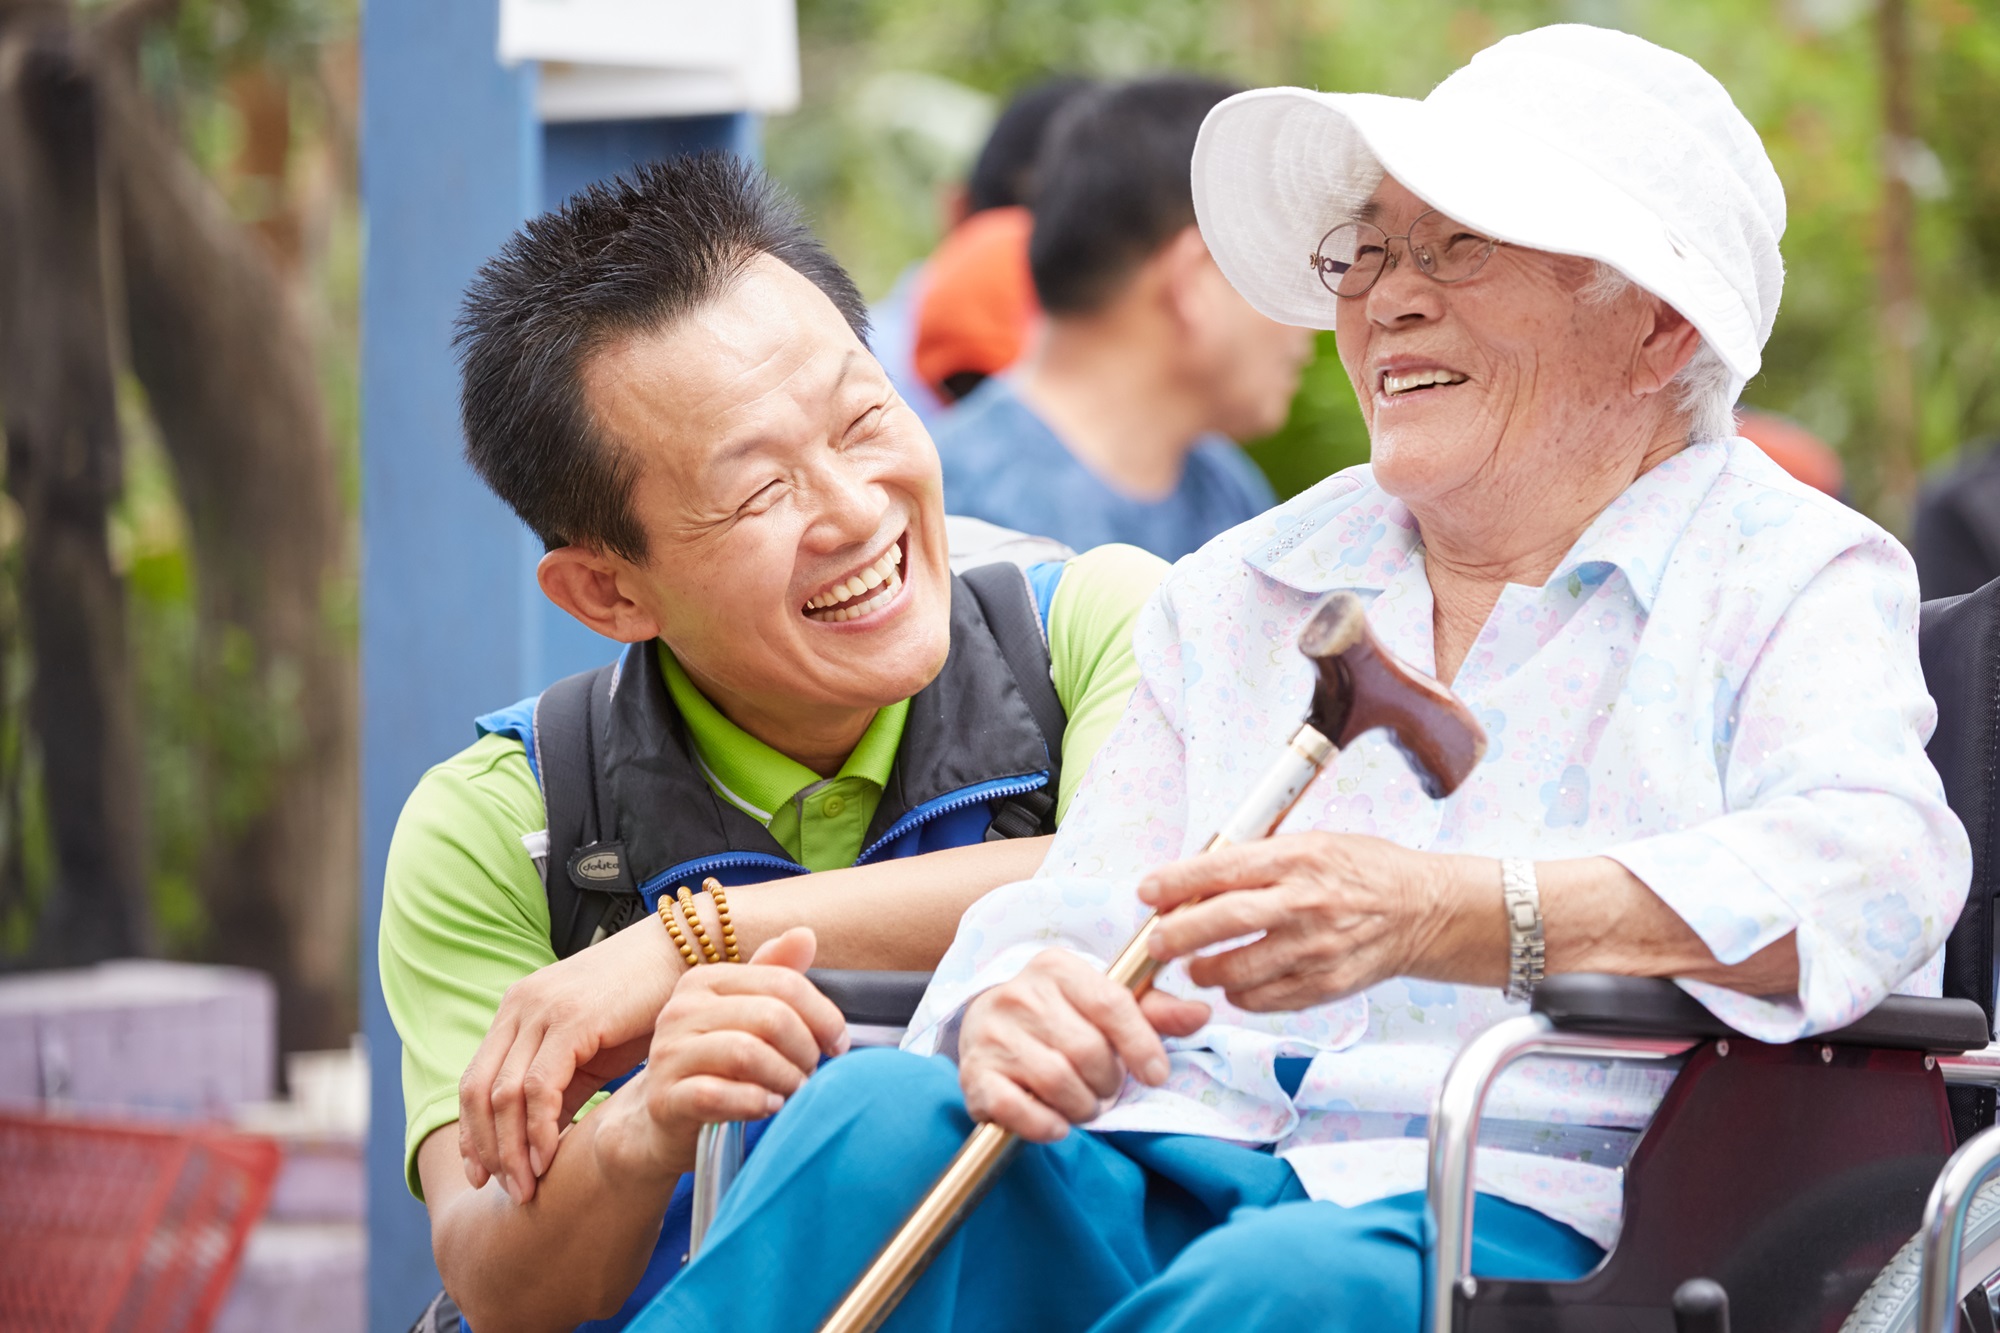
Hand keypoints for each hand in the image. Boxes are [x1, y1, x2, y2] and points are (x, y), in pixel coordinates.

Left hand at [458, 914, 685, 1198]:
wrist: (687, 949)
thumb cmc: (648, 1001)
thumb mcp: (595, 1048)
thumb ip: (564, 1085)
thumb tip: (542, 1138)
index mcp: (518, 1009)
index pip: (475, 1080)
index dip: (473, 1133)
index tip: (484, 1175)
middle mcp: (520, 1006)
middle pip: (477, 1092)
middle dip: (486, 1149)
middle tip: (506, 1190)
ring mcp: (542, 1010)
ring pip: (502, 1095)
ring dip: (510, 1150)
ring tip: (526, 1187)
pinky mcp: (571, 1020)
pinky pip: (539, 1087)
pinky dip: (539, 1130)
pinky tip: (549, 1157)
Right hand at [589, 927, 849, 1190]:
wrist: (663, 1119)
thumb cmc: (715, 1063)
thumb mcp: (746, 1014)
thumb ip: (776, 975)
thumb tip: (805, 935)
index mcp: (706, 981)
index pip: (782, 983)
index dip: (823, 1015)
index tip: (837, 1044)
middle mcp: (682, 1010)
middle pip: (771, 1017)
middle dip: (805, 1049)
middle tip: (811, 1072)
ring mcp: (668, 1054)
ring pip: (746, 1054)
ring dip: (785, 1078)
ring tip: (794, 1092)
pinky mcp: (664, 1099)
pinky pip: (716, 1096)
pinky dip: (754, 1102)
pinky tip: (769, 1107)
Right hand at [956, 949, 1210, 1142]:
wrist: (988, 1027)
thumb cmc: (1060, 1017)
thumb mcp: (1103, 1004)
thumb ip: (1153, 1011)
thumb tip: (1201, 1013)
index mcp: (1057, 967)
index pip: (1111, 1003)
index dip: (1141, 1045)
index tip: (1157, 1075)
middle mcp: (1020, 994)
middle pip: (1087, 1050)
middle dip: (1108, 1082)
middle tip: (1106, 1089)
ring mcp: (993, 1033)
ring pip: (1057, 1081)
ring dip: (1082, 1107)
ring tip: (1083, 1104)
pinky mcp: (974, 1073)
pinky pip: (1016, 1108)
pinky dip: (1044, 1125)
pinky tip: (1057, 1124)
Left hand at [1137, 832, 1483, 1010]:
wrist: (1424, 910)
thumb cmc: (1363, 871)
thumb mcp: (1312, 843)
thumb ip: (1258, 860)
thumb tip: (1196, 878)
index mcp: (1297, 858)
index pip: (1221, 869)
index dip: (1176, 882)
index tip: (1148, 892)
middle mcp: (1304, 903)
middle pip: (1223, 922)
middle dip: (1178, 934)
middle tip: (1158, 943)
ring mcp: (1316, 948)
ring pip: (1239, 970)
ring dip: (1206, 972)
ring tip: (1196, 966)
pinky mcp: (1327, 984)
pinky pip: (1266, 999)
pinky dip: (1241, 996)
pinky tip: (1235, 984)